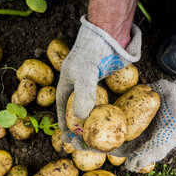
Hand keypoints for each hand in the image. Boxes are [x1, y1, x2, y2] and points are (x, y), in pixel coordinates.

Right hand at [56, 16, 141, 131]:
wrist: (110, 34)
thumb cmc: (93, 51)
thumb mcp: (85, 73)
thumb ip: (84, 94)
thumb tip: (82, 118)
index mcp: (67, 83)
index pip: (62, 107)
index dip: (64, 122)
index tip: (66, 136)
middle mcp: (79, 85)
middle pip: (77, 109)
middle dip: (79, 126)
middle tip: (84, 141)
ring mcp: (94, 83)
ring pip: (92, 106)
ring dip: (93, 121)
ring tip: (98, 136)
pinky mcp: (106, 81)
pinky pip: (106, 99)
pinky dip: (107, 111)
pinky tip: (112, 120)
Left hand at [69, 79, 175, 171]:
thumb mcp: (163, 141)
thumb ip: (147, 153)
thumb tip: (129, 166)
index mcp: (130, 144)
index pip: (105, 147)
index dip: (88, 146)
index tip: (72, 142)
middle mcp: (124, 130)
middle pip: (99, 131)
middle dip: (82, 131)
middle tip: (64, 128)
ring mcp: (125, 114)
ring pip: (102, 115)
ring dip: (86, 114)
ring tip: (68, 111)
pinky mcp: (127, 99)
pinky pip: (111, 99)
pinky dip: (99, 97)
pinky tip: (84, 93)